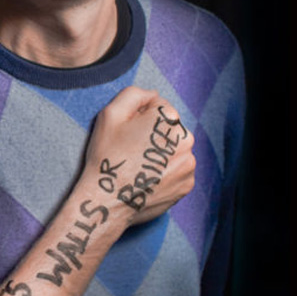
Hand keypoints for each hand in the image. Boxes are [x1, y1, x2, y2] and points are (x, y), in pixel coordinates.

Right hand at [81, 86, 195, 228]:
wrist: (108, 201)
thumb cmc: (107, 156)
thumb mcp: (110, 114)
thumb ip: (134, 94)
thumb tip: (153, 94)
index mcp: (168, 118)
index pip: (157, 106)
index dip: (138, 118)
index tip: (127, 134)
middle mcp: (185, 138)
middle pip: (168, 128)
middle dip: (153, 135)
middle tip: (131, 151)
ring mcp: (189, 164)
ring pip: (174, 149)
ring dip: (161, 154)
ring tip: (139, 166)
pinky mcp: (187, 185)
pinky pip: (178, 170)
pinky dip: (165, 172)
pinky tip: (147, 178)